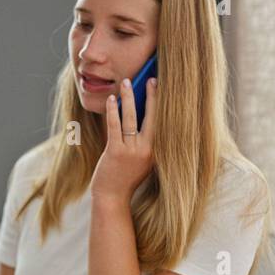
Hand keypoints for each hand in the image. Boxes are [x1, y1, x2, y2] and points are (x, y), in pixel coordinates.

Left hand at [90, 76, 157, 202]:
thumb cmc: (126, 175)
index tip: (163, 87)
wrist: (113, 197)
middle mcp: (148, 149)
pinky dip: (113, 111)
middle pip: (152, 116)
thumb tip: (140, 111)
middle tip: (150, 77)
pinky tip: (111, 99)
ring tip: (126, 82)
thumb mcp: (142, 158)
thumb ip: (144, 139)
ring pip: (131, 118)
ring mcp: (132, 151)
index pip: (163, 122)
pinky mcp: (116, 152)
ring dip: (128, 97)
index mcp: (157, 150)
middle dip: (151, 95)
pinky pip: (114, 126)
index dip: (163, 103)